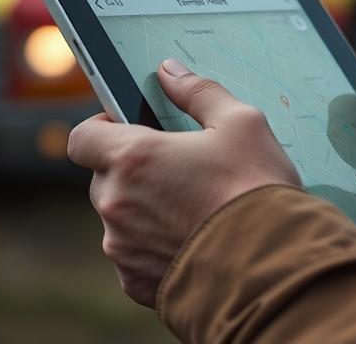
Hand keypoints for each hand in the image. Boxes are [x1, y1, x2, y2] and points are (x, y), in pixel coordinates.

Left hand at [68, 59, 299, 307]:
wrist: (272, 267)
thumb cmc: (256, 189)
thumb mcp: (241, 123)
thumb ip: (198, 92)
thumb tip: (170, 72)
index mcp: (132, 158)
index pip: (83, 137)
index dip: (102, 129)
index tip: (130, 129)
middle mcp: (116, 204)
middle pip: (103, 178)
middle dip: (131, 171)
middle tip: (177, 169)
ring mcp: (122, 248)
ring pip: (120, 219)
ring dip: (144, 211)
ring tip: (192, 209)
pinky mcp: (136, 283)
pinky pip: (134, 256)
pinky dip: (155, 247)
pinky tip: (193, 241)